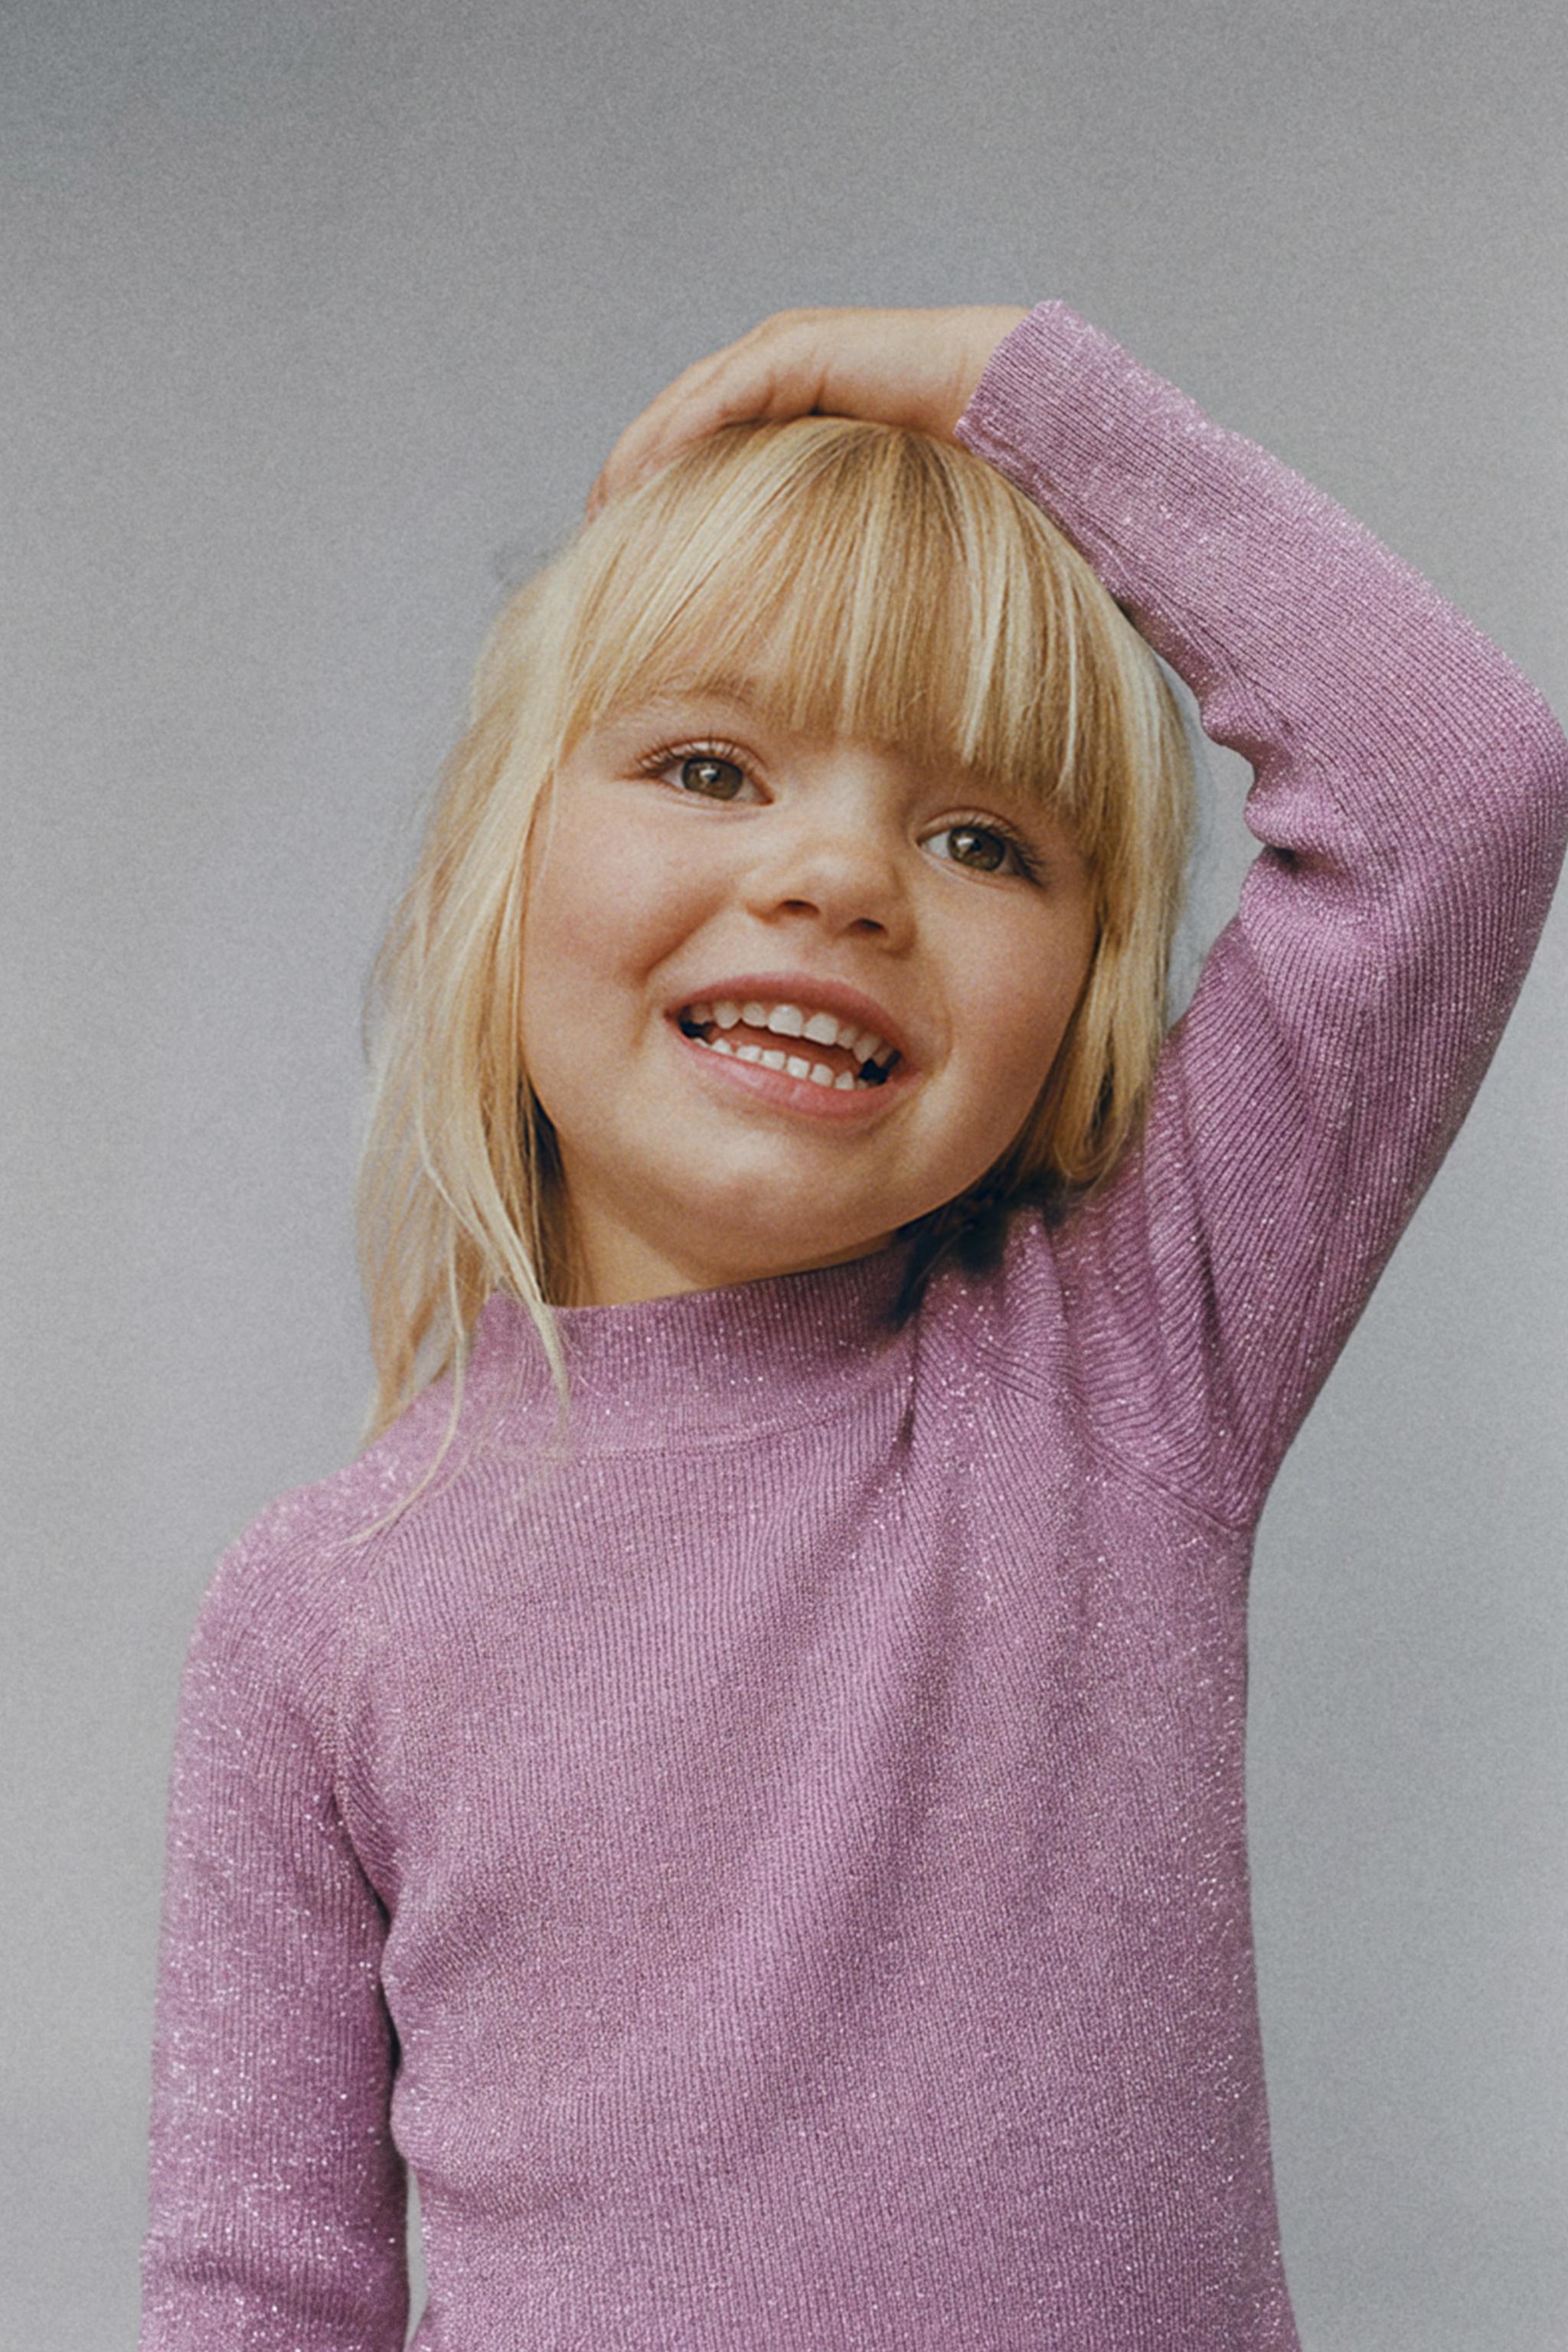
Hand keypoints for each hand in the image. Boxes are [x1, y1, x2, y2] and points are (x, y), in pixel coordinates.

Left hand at [585, 303, 1031, 516]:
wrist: (1016, 411)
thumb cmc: (961, 476)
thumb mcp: (863, 526)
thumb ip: (822, 549)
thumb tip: (795, 623)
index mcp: (790, 412)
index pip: (701, 447)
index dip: (657, 494)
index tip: (622, 552)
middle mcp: (779, 375)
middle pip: (681, 424)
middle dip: (632, 476)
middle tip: (594, 535)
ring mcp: (787, 353)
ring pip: (690, 406)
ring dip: (641, 457)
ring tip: (607, 512)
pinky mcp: (802, 348)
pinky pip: (724, 394)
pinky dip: (681, 433)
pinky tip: (649, 479)